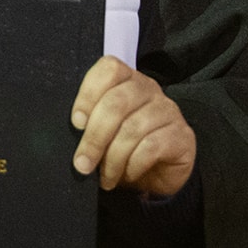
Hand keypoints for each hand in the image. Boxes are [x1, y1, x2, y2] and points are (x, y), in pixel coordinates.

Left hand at [69, 56, 195, 196]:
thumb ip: (87, 124)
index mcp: (126, 80)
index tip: (76, 123)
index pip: (108, 70)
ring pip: (133, 128)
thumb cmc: (123, 150)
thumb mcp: (102, 133)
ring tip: (104, 177)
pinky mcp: (182, 135)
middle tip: (83, 163)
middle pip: (116, 103)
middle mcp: (149, 89)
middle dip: (94, 137)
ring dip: (112, 159)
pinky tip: (128, 173)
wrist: (156, 177)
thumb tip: (65, 135)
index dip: (88, 94)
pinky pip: (152, 147)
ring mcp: (168, 110)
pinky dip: (133, 164)